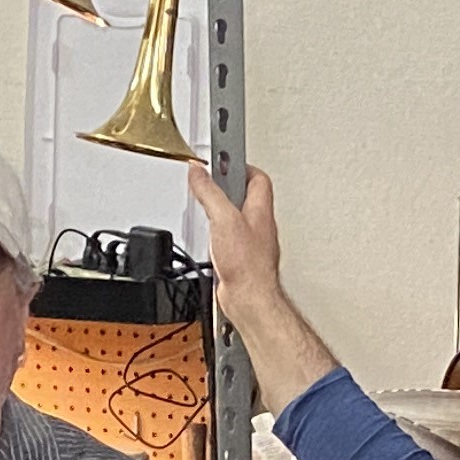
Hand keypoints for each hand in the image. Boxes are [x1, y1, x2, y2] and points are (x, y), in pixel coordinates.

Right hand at [189, 163, 285, 312]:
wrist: (250, 299)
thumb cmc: (248, 265)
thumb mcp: (223, 219)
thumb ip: (210, 192)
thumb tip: (199, 171)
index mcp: (260, 209)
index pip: (257, 177)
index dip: (240, 165)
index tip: (223, 160)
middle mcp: (258, 224)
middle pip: (245, 195)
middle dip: (227, 185)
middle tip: (211, 179)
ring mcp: (250, 242)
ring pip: (236, 217)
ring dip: (221, 209)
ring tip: (206, 204)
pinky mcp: (240, 258)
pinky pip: (228, 237)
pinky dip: (216, 233)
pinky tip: (208, 237)